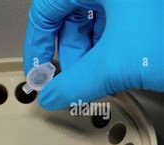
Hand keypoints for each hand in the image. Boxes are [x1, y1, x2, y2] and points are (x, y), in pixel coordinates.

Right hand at [24, 0, 163, 109]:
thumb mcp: (115, 64)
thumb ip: (75, 85)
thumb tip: (52, 96)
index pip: (45, 10)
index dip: (37, 44)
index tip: (39, 69)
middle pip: (70, 19)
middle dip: (71, 55)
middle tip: (73, 80)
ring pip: (95, 23)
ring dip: (92, 54)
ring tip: (101, 76)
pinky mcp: (145, 7)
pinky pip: (117, 23)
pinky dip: (112, 47)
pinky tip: (118, 65)